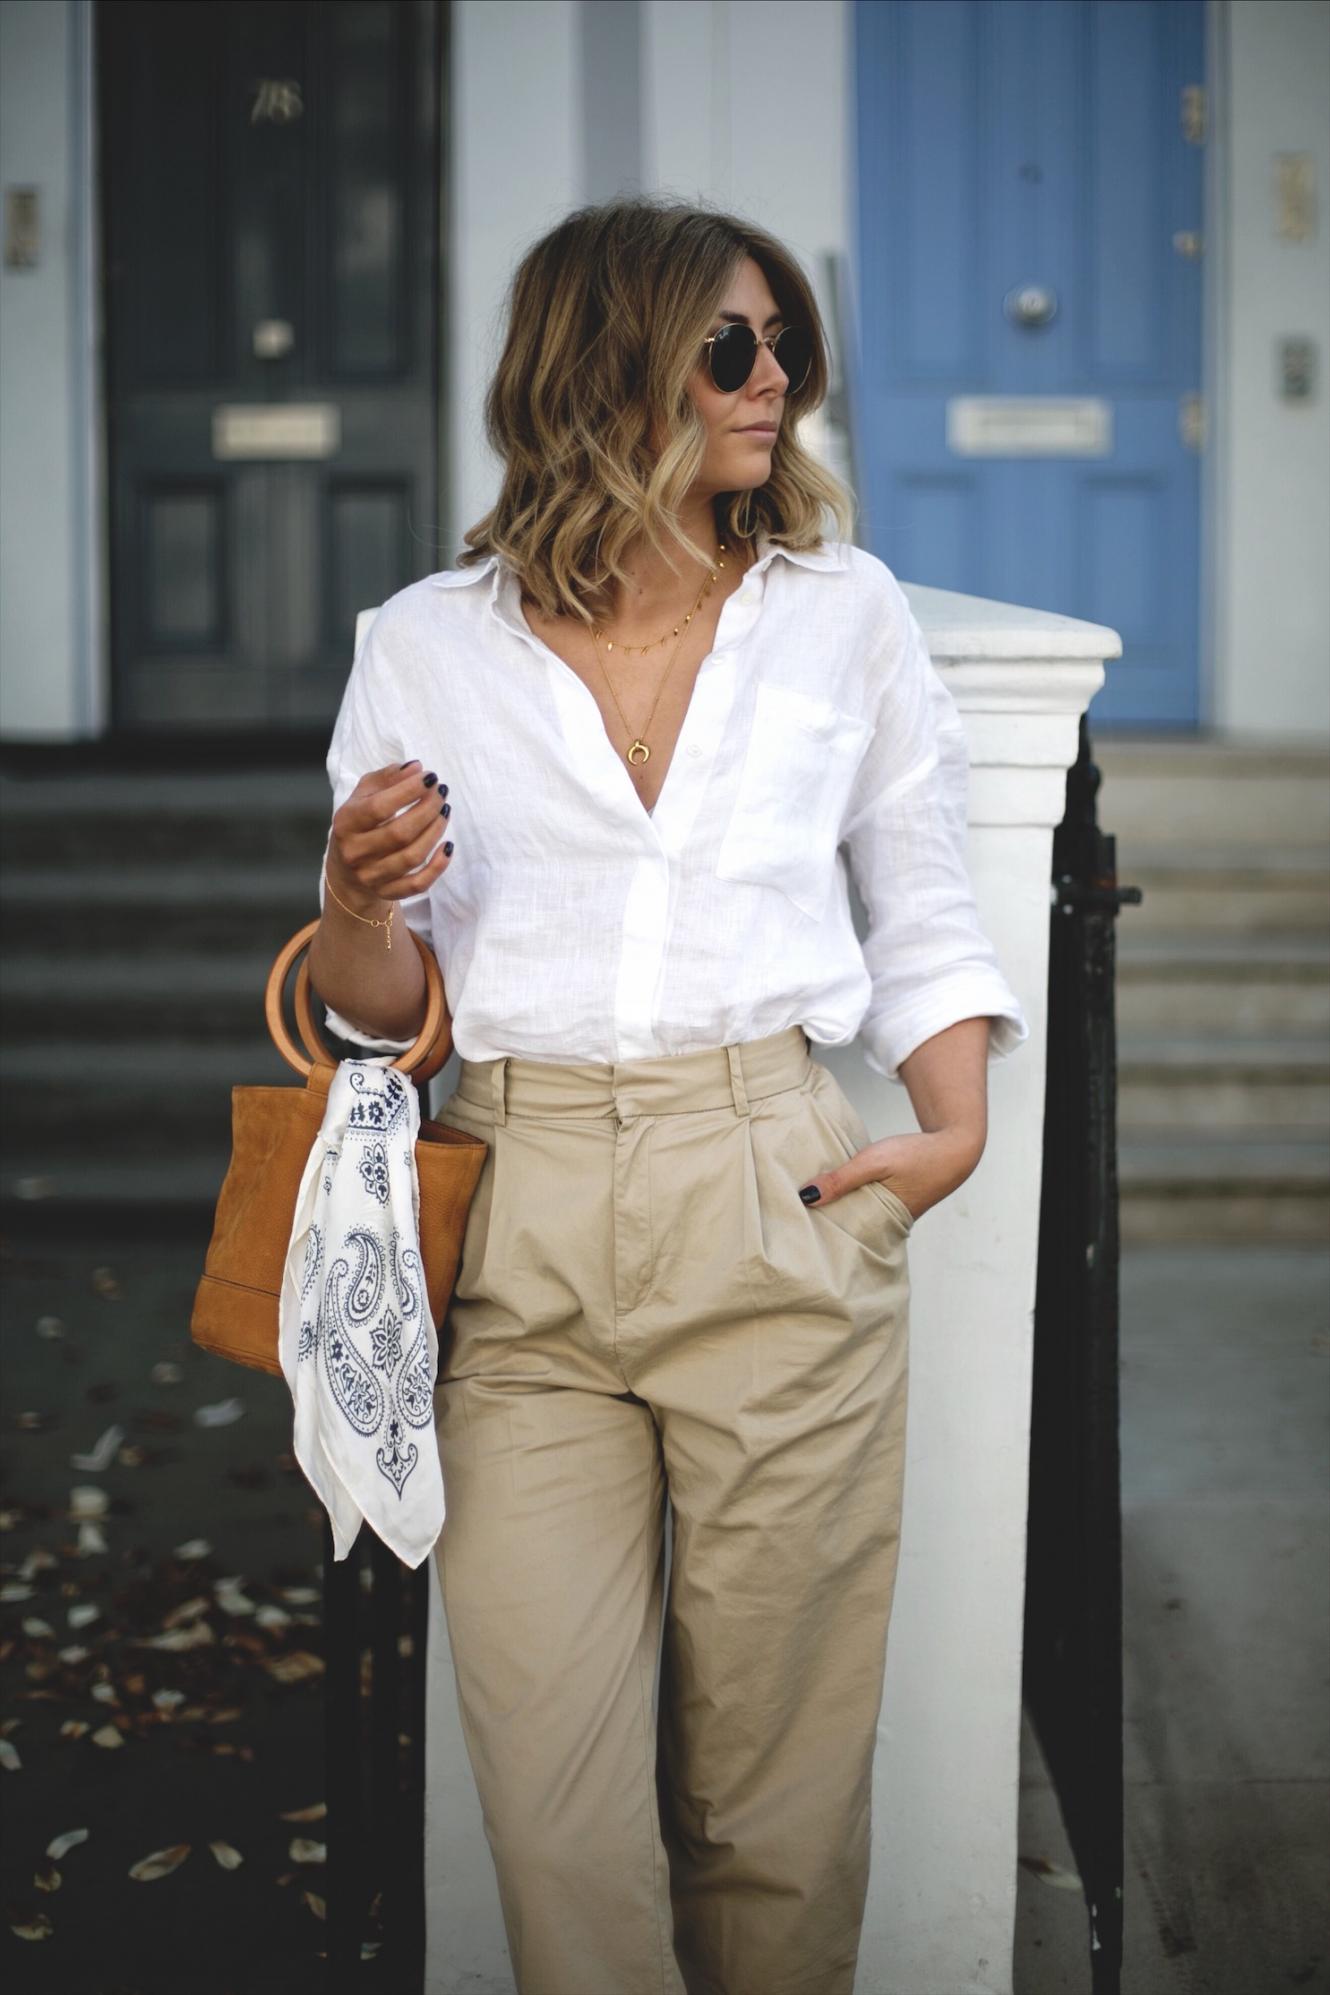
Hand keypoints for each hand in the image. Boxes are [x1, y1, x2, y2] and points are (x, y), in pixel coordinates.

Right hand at [327, 760, 452, 914]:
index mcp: (345, 823)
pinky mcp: (387, 892)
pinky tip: (447, 846)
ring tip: (444, 812)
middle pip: (400, 833)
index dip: (408, 791)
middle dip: (427, 809)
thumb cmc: (361, 823)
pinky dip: (437, 866)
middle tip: (441, 793)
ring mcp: (371, 876)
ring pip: (412, 857)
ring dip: (435, 832)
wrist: (346, 871)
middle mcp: (355, 852)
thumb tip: (415, 768)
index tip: (430, 777)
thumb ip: (387, 777)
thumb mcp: (364, 795)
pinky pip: (418, 884)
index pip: (378, 807)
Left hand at [797, 1124, 984, 1222]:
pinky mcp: (897, 1203)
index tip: (795, 1236)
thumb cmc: (918, 1154)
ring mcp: (894, 1215)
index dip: (822, 1237)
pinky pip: (868, 1207)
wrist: (957, 1146)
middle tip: (793, 1229)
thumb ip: (842, 1178)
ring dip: (839, 1213)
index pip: (844, 1238)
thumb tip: (806, 1196)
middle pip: (850, 1231)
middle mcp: (889, 1225)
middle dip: (826, 1229)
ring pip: (859, 1218)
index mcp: (883, 1222)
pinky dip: (853, 1203)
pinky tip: (834, 1197)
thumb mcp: (875, 1161)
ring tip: (806, 1214)